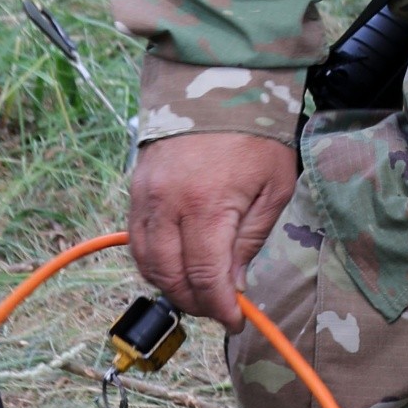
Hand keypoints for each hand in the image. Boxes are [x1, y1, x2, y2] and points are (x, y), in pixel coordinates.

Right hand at [127, 133, 298, 331]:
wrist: (216, 87)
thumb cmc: (256, 136)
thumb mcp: (272, 189)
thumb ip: (250, 240)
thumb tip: (232, 284)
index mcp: (207, 206)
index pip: (205, 277)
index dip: (219, 308)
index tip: (234, 321)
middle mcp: (168, 205)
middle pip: (171, 276)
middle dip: (196, 302)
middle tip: (219, 308)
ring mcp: (146, 197)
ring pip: (147, 263)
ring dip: (171, 286)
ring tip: (199, 290)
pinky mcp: (135, 189)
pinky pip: (137, 240)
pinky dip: (154, 261)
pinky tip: (177, 265)